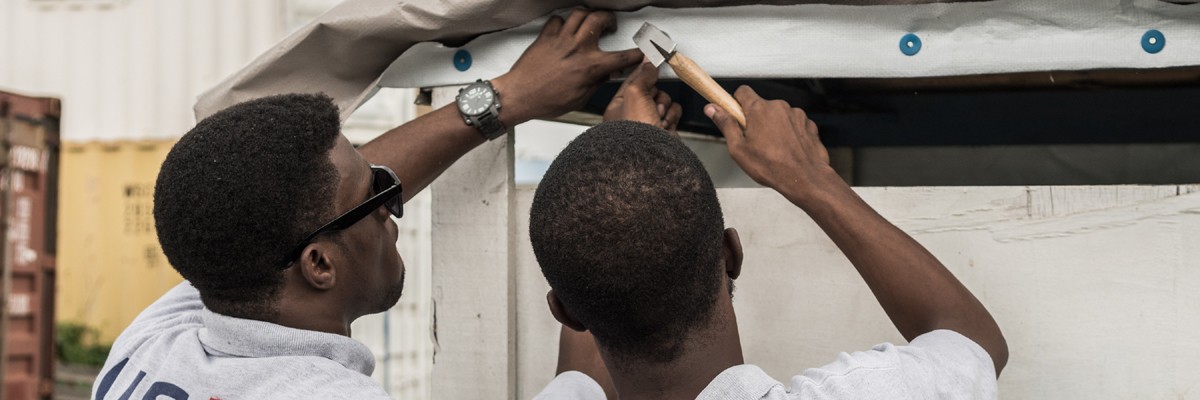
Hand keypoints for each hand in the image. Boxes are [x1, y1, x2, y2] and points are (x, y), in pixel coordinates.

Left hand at [493, 9, 642, 125]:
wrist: (520, 95)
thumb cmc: (547, 101)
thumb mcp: (580, 98)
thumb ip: (596, 83)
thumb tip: (606, 74)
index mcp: (590, 66)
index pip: (622, 57)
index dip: (637, 53)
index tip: (643, 50)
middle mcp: (578, 48)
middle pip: (600, 18)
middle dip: (609, 19)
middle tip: (610, 26)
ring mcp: (561, 39)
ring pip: (580, 13)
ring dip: (588, 15)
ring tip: (590, 22)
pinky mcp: (546, 36)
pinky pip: (558, 20)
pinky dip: (563, 22)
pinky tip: (565, 30)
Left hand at [603, 62, 682, 132]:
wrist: (651, 156)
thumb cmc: (634, 133)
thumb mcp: (635, 93)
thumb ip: (643, 75)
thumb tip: (648, 62)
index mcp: (619, 107)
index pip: (633, 82)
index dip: (642, 73)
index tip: (651, 63)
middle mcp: (633, 115)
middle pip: (652, 90)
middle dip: (655, 96)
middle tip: (651, 103)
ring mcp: (650, 123)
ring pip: (664, 100)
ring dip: (664, 107)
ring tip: (657, 118)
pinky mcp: (664, 129)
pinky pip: (673, 112)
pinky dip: (672, 116)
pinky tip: (665, 124)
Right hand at [706, 86, 834, 201]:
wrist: (804, 178)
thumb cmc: (771, 166)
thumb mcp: (738, 149)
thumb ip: (725, 124)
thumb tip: (712, 109)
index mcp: (759, 109)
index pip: (743, 91)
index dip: (737, 102)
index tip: (736, 115)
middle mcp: (779, 106)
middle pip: (761, 106)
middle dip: (756, 120)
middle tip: (754, 142)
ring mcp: (796, 114)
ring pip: (778, 116)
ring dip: (774, 127)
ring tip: (773, 149)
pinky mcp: (808, 124)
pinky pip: (794, 124)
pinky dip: (789, 133)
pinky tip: (787, 150)